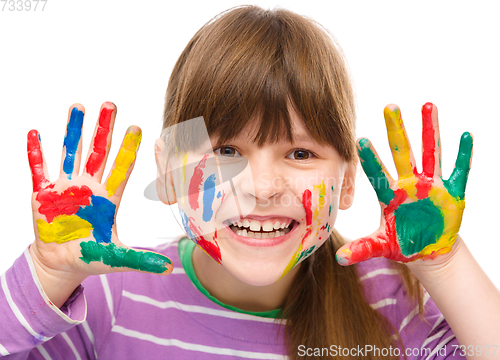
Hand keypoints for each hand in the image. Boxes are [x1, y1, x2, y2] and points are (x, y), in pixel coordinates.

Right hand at [28, 102, 172, 295]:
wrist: (62, 262)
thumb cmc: (91, 256)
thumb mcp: (116, 259)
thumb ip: (140, 260)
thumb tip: (168, 269)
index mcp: (108, 198)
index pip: (121, 168)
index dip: (128, 150)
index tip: (137, 128)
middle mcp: (89, 186)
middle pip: (98, 152)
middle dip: (104, 130)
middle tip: (111, 105)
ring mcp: (66, 187)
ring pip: (70, 153)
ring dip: (73, 131)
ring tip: (78, 107)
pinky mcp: (43, 194)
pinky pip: (38, 169)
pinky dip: (36, 153)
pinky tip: (35, 133)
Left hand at [336, 103, 472, 265]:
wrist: (427, 249)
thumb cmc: (401, 243)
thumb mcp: (381, 246)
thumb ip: (361, 248)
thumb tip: (338, 259)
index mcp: (389, 195)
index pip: (377, 173)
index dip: (369, 158)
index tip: (358, 139)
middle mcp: (409, 184)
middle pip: (401, 152)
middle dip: (396, 130)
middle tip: (389, 106)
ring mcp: (431, 185)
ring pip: (430, 152)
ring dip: (430, 130)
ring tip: (428, 104)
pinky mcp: (453, 191)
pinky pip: (460, 171)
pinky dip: (464, 154)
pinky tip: (467, 134)